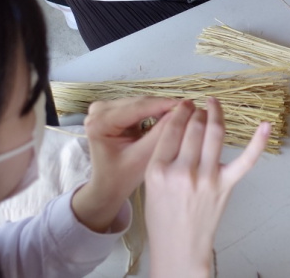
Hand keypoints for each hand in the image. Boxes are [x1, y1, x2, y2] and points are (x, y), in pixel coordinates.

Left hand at [71, 96, 183, 232]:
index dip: (164, 104)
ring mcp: (103, 109)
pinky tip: (168, 117)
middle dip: (163, 106)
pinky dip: (153, 111)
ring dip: (160, 108)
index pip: (137, 108)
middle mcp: (98, 110)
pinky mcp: (111, 110)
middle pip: (139, 103)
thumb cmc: (122, 177)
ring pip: (140, 103)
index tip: (188, 105)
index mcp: (99, 123)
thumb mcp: (142, 157)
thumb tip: (180, 111)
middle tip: (190, 109)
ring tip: (182, 114)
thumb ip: (159, 134)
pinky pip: (138, 107)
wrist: (108, 186)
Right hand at [145, 99, 270, 277]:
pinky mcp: (226, 185)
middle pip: (194, 127)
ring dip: (215, 114)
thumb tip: (179, 125)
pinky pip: (246, 160)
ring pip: (215, 133)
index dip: (181, 111)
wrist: (180, 245)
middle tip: (198, 107)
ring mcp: (207, 178)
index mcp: (158, 170)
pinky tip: (266, 125)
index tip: (185, 105)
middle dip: (197, 112)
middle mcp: (183, 172)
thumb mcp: (150, 184)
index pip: (172, 129)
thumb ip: (162, 156)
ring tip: (213, 106)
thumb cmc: (163, 216)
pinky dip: (258, 142)